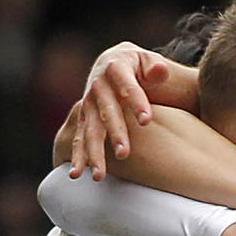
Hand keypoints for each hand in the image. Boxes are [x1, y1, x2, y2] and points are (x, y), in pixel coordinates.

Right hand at [71, 42, 183, 179]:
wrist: (112, 63)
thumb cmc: (139, 65)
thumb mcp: (147, 60)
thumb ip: (155, 66)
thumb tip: (159, 71)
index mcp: (115, 68)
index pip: (127, 87)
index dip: (136, 103)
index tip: (147, 121)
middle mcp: (97, 87)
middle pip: (107, 112)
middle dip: (115, 133)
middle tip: (124, 154)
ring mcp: (88, 104)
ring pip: (91, 130)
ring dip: (95, 153)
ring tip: (100, 176)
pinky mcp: (84, 119)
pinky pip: (79, 139)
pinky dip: (78, 157)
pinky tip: (76, 175)